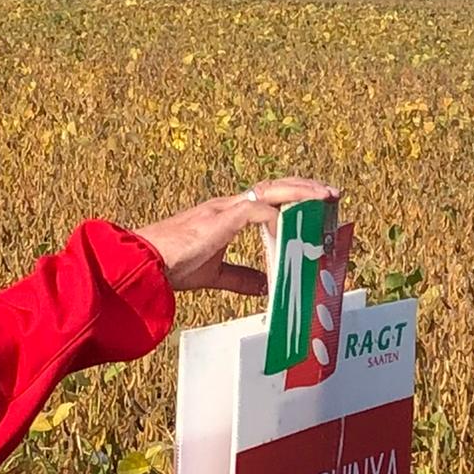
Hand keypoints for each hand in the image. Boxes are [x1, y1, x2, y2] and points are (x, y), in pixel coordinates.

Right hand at [129, 178, 336, 297]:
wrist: (142, 264)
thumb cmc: (170, 267)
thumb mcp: (214, 274)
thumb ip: (240, 278)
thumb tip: (266, 286)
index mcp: (225, 215)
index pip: (265, 197)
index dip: (292, 197)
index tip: (316, 203)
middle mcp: (226, 206)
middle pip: (273, 186)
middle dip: (304, 188)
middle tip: (330, 193)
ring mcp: (223, 210)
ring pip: (270, 191)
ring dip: (300, 193)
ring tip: (324, 197)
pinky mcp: (220, 219)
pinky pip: (257, 212)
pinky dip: (277, 219)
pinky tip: (290, 229)